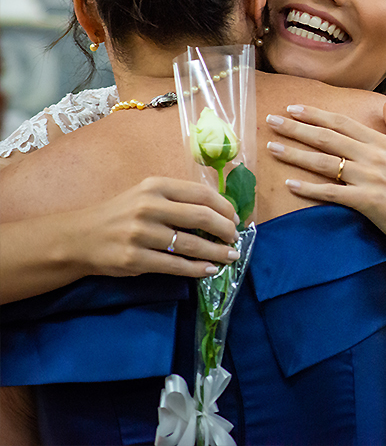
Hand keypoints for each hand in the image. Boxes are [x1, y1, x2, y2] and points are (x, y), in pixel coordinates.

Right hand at [80, 176, 239, 277]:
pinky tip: (209, 270)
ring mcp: (141, 234)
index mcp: (156, 187)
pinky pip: (175, 266)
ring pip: (191, 245)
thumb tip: (220, 213)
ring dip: (217, 253)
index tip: (236, 218)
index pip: (202, 194)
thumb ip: (178, 200)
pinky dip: (197, 269)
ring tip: (230, 256)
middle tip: (235, 239)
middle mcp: (149, 207)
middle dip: (226, 230)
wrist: (80, 237)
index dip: (225, 207)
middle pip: (202, 217)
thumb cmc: (121, 214)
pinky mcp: (134, 259)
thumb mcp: (147, 195)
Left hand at [267, 101, 385, 258]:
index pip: (343, 123)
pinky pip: (330, 193)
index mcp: (383, 144)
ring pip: (324, 162)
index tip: (293, 108)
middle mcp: (373, 157)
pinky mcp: (365, 201)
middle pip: (327, 138)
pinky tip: (290, 184)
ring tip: (272, 148)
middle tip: (271, 120)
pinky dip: (309, 189)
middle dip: (296, 127)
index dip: (316, 114)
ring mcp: (368, 178)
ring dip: (295, 154)